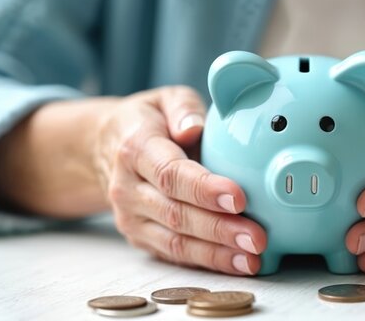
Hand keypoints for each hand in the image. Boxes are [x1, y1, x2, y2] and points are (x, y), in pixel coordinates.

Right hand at [94, 86, 266, 274]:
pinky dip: (207, 262)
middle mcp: (128, 187)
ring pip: (175, 241)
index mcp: (136, 149)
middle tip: (256, 238)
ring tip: (252, 259)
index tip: (238, 197)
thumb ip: (183, 108)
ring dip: (216, 254)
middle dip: (220, 229)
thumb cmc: (150, 122)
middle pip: (176, 213)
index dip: (205, 188)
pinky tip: (236, 263)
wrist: (107, 148)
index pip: (171, 173)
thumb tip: (193, 128)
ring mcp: (131, 217)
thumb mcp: (165, 100)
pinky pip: (174, 255)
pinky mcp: (139, 237)